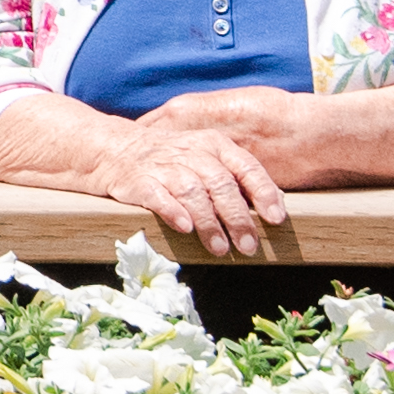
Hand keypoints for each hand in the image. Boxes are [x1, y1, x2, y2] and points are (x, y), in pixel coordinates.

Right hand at [89, 123, 293, 255]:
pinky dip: (173, 211)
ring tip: (220, 248)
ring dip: (209, 223)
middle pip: (221, 185)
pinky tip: (184, 228)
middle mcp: (192, 153)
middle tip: (248, 246)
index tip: (276, 219)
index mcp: (214, 145)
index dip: (263, 193)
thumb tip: (274, 209)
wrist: (117, 148)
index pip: (246, 167)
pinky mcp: (140, 181)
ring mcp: (165, 166)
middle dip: (237, 218)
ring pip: (193, 193)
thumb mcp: (206, 158)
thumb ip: (236, 179)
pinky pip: (159, 196)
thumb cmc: (173, 160)